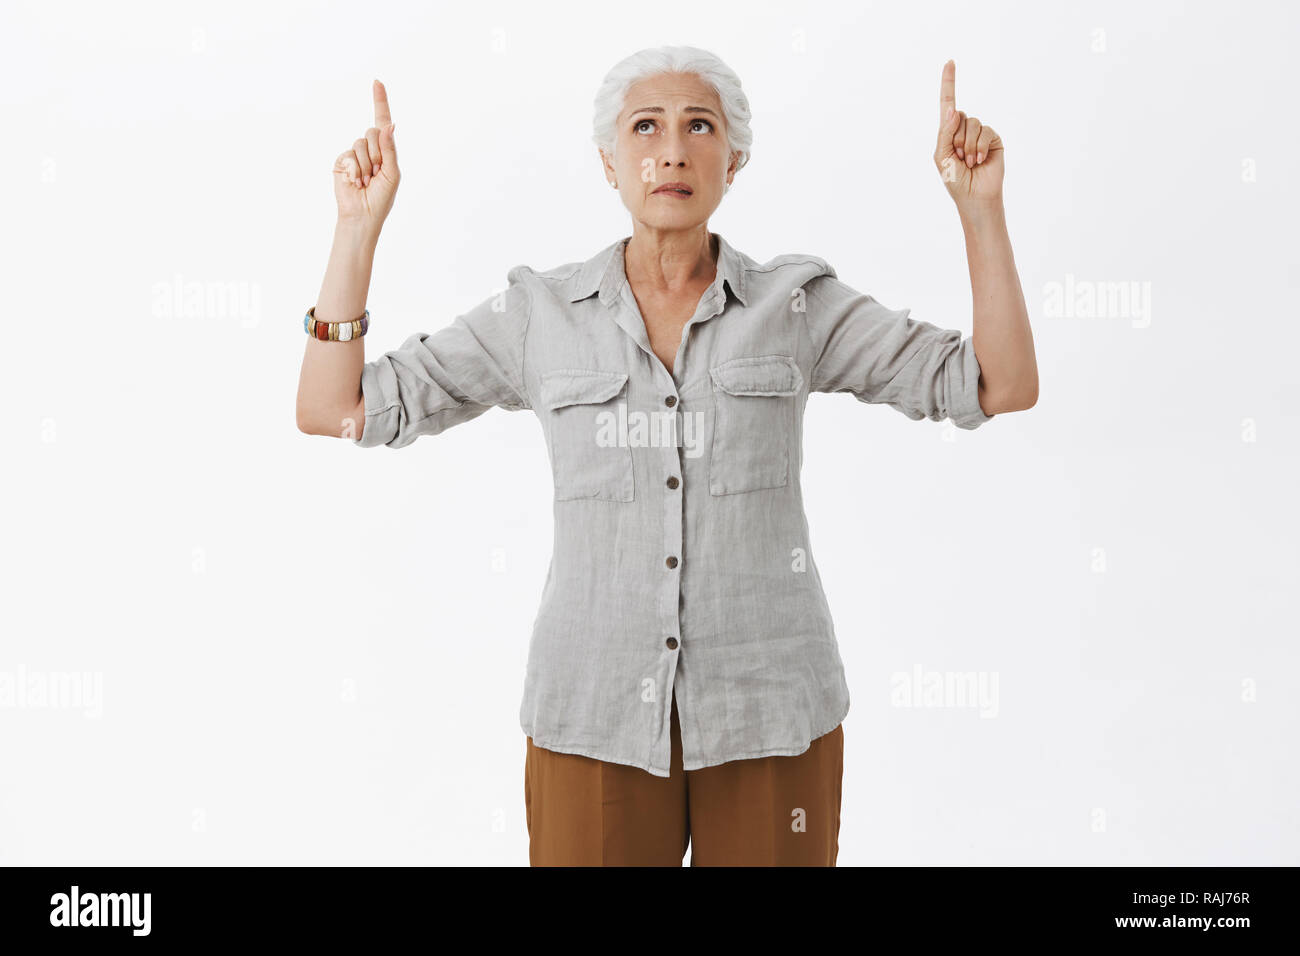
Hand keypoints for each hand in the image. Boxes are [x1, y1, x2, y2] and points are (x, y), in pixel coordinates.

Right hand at [333, 79, 400, 227]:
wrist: (361, 216)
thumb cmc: (381, 198)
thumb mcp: (392, 173)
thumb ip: (390, 149)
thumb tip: (389, 124)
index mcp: (385, 151)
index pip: (382, 122)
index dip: (380, 101)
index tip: (377, 81)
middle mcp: (370, 149)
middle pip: (373, 132)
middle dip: (377, 153)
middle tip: (376, 174)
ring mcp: (354, 154)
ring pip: (361, 143)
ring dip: (366, 165)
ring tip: (366, 181)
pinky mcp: (342, 160)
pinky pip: (350, 154)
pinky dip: (355, 169)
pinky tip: (355, 182)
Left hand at [933, 60, 1003, 207]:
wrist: (975, 197)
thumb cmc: (955, 180)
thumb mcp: (942, 156)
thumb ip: (945, 132)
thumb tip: (953, 109)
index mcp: (948, 132)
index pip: (948, 104)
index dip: (949, 83)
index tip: (950, 62)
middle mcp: (964, 129)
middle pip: (959, 115)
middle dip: (956, 138)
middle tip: (959, 157)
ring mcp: (980, 133)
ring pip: (972, 123)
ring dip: (968, 145)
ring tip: (969, 162)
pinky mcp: (994, 138)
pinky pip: (986, 132)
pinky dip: (980, 147)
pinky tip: (979, 160)